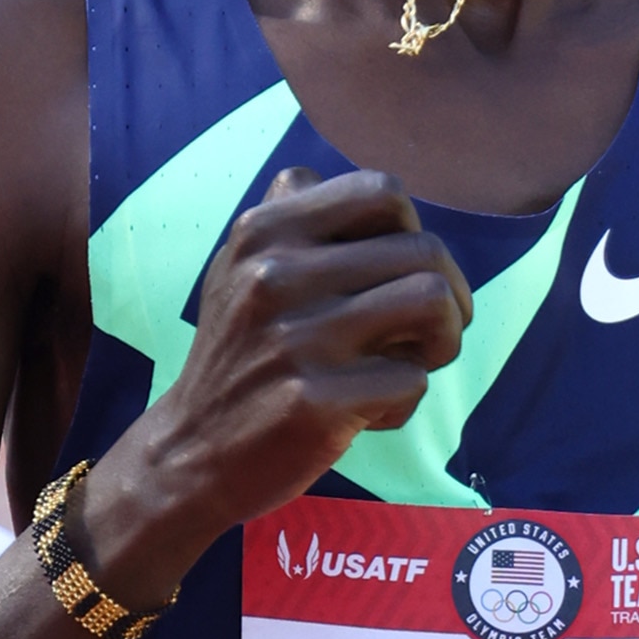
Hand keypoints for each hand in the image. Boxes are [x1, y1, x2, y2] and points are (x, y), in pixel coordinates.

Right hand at [83, 168, 471, 602]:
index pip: (382, 190)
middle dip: (448, 294)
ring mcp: (294, 338)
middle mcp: (275, 274)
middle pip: (425, 249)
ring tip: (413, 362)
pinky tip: (368, 413)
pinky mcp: (313, 401)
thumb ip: (294, 219)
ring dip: (444, 339)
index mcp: (264, 232)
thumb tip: (357, 186)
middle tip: (426, 333)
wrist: (190, 452)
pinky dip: (404, 401)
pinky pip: (412, 381)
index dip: (412, 231)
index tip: (402, 273)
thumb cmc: (241, 356)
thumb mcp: (242, 270)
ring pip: (433, 302)